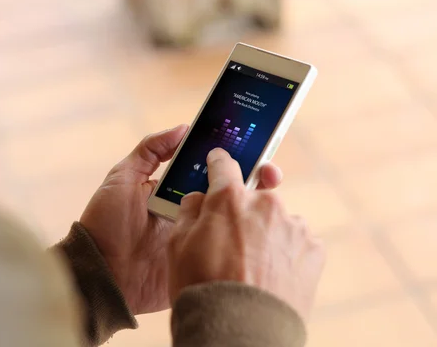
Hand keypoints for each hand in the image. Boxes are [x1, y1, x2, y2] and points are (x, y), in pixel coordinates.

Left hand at [80, 126, 283, 314]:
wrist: (99, 272)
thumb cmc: (106, 222)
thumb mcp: (123, 178)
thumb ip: (149, 150)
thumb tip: (183, 127)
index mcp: (177, 191)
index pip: (210, 172)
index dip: (233, 161)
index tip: (255, 149)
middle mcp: (191, 213)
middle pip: (228, 195)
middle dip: (253, 182)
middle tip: (271, 175)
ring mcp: (198, 239)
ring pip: (232, 222)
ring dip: (253, 211)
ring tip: (272, 200)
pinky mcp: (198, 264)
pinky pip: (224, 253)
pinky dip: (242, 245)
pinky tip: (261, 235)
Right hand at [168, 148, 325, 318]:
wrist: (240, 332)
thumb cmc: (202, 288)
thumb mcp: (177, 246)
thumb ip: (189, 211)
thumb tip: (199, 198)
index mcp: (229, 199)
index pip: (224, 165)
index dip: (218, 162)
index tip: (218, 161)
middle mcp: (266, 204)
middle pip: (253, 196)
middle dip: (243, 211)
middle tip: (230, 241)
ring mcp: (293, 227)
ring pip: (276, 220)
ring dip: (266, 233)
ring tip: (252, 267)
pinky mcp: (313, 250)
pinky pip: (297, 241)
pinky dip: (286, 252)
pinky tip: (271, 274)